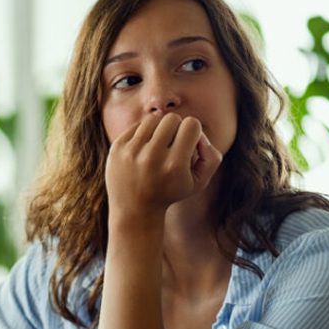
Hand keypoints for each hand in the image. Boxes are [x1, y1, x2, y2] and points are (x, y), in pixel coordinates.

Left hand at [104, 113, 222, 221]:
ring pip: (154, 119)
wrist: (134, 210)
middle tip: (173, 146)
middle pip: (172, 118)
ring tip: (159, 147)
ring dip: (160, 130)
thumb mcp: (199, 182)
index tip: (188, 147)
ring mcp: (131, 152)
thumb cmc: (171, 192)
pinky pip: (137, 126)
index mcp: (174, 166)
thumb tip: (201, 136)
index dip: (194, 133)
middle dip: (176, 130)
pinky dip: (144, 135)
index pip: (191, 124)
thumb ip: (212, 157)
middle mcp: (151, 157)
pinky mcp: (117, 148)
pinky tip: (144, 151)